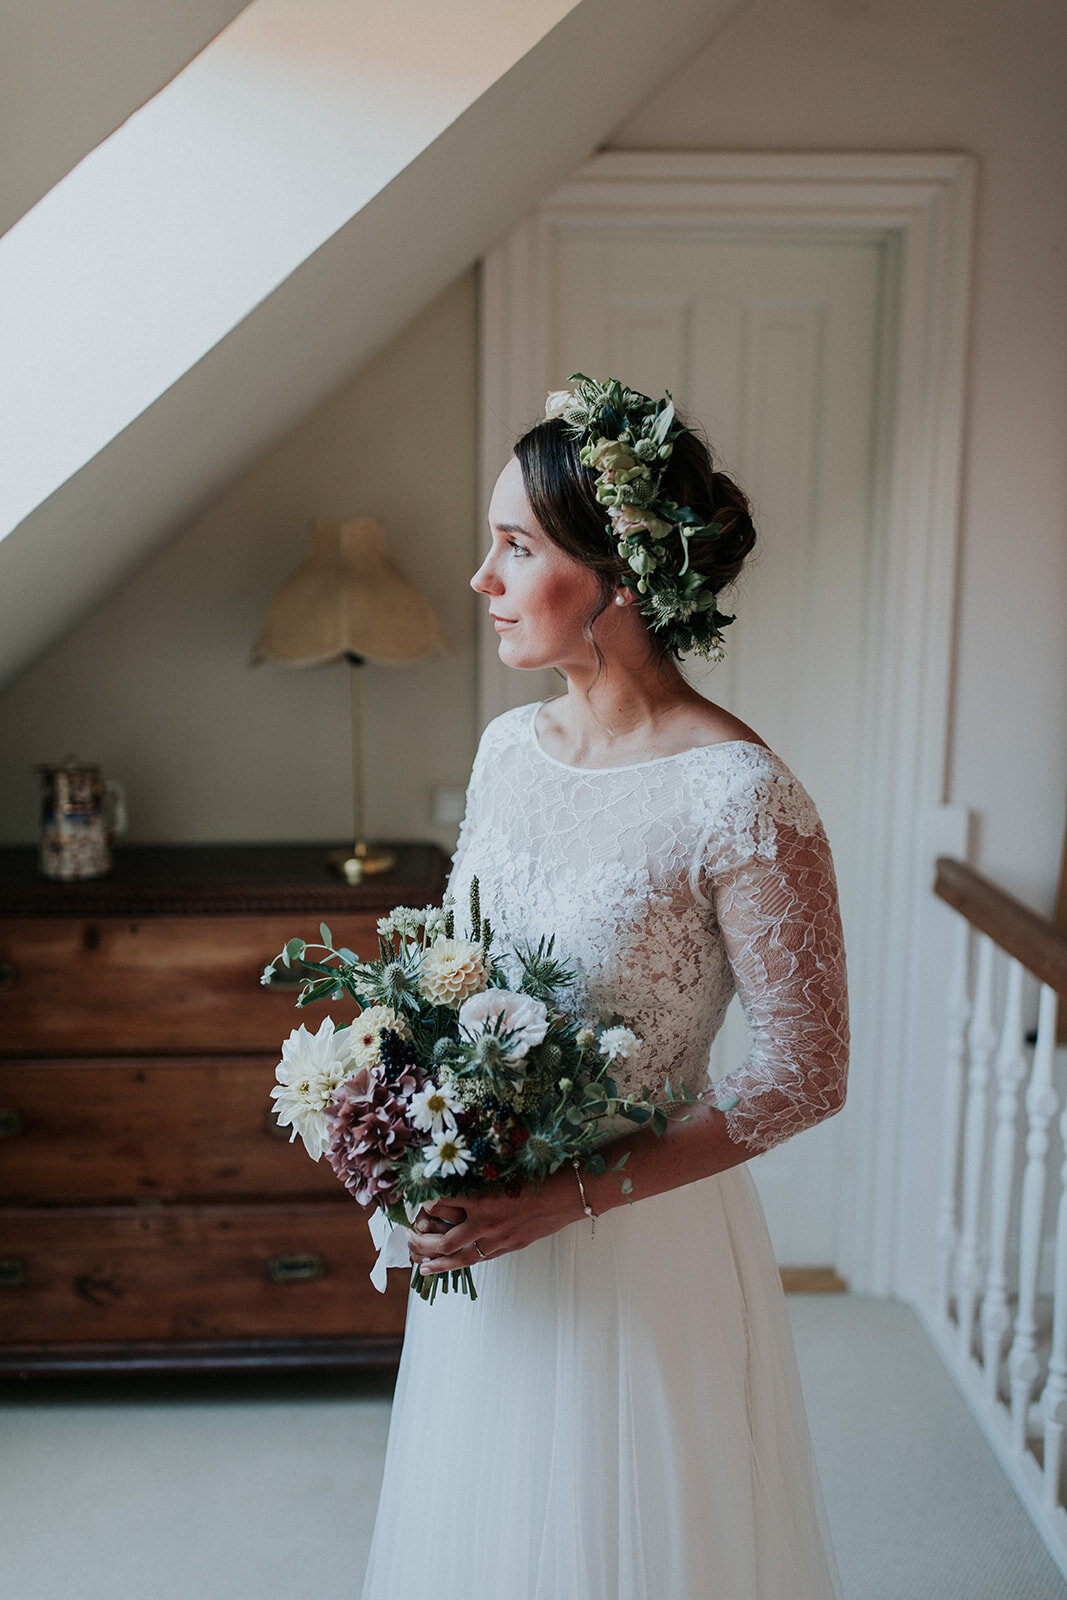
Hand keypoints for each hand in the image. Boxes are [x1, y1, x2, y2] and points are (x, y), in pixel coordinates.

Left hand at [406, 1172, 580, 1275]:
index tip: (411, 1200)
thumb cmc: (541, 1172)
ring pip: (458, 1256)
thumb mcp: (506, 1167)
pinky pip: (477, 1259)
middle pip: (444, 1238)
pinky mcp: (510, 1246)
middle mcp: (488, 1220)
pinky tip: (442, 1267)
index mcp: (484, 1196)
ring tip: (418, 1262)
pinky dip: (457, 1264)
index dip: (423, 1204)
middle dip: (421, 1240)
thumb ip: (479, 1176)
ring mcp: (499, 1238)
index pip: (442, 1203)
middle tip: (408, 1236)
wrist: (572, 1192)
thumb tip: (453, 1176)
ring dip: (434, 1260)